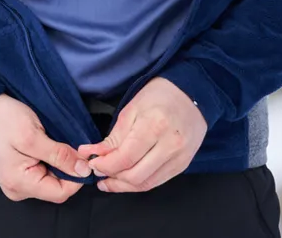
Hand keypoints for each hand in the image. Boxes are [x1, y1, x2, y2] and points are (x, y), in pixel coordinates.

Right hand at [0, 94, 90, 202]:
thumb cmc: (2, 120)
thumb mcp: (33, 135)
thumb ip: (60, 155)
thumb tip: (84, 170)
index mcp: (19, 183)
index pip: (61, 192)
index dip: (77, 176)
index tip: (81, 157)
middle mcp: (17, 189)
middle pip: (56, 188)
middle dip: (67, 168)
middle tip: (65, 145)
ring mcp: (17, 183)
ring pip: (51, 181)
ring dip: (58, 164)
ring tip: (52, 144)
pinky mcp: (18, 175)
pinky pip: (42, 174)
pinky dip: (50, 162)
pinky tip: (45, 148)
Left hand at [76, 77, 206, 192]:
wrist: (191, 96)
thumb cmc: (158, 98)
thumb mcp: (130, 110)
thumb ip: (112, 138)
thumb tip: (92, 155)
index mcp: (155, 126)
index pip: (125, 158)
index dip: (104, 165)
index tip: (91, 162)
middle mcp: (170, 146)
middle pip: (135, 176)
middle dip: (111, 177)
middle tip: (98, 170)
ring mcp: (179, 158)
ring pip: (146, 183)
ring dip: (123, 185)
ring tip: (108, 178)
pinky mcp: (183, 166)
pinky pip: (156, 182)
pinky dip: (138, 183)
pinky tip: (125, 178)